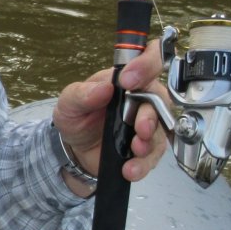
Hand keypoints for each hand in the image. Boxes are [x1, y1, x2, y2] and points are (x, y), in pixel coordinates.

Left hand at [53, 40, 168, 192]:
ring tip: (135, 150)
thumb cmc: (77, 117)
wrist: (75, 149)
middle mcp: (142, 98)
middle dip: (150, 114)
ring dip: (149, 141)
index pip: (148, 60)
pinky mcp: (147, 148)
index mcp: (126, 80)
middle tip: (139, 127)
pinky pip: (153, 156)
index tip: (129, 80)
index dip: (146, 65)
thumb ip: (83, 93)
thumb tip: (104, 87)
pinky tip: (130, 168)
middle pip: (159, 100)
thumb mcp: (69, 103)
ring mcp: (147, 124)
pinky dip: (143, 164)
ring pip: (161, 130)